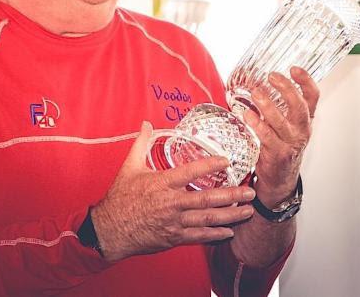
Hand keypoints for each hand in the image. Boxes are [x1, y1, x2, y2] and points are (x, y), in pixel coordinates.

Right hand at [91, 121, 256, 261]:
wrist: (109, 230)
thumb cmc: (120, 198)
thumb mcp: (129, 167)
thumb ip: (141, 144)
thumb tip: (146, 123)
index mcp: (162, 183)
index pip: (191, 172)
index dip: (210, 165)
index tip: (227, 161)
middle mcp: (171, 203)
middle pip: (207, 198)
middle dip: (232, 195)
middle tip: (250, 191)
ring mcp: (174, 222)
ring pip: (207, 218)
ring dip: (230, 215)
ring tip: (248, 211)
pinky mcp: (173, 237)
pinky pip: (198, 236)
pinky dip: (215, 235)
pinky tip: (229, 232)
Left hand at [243, 66, 319, 207]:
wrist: (281, 179)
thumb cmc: (281, 146)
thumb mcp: (287, 125)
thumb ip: (281, 107)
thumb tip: (262, 82)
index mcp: (306, 120)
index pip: (313, 97)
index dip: (306, 81)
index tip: (294, 68)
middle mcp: (301, 130)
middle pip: (299, 106)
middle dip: (286, 89)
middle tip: (272, 76)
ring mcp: (291, 143)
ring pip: (281, 121)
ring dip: (267, 106)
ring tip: (256, 93)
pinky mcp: (278, 154)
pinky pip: (267, 137)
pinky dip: (257, 124)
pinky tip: (248, 115)